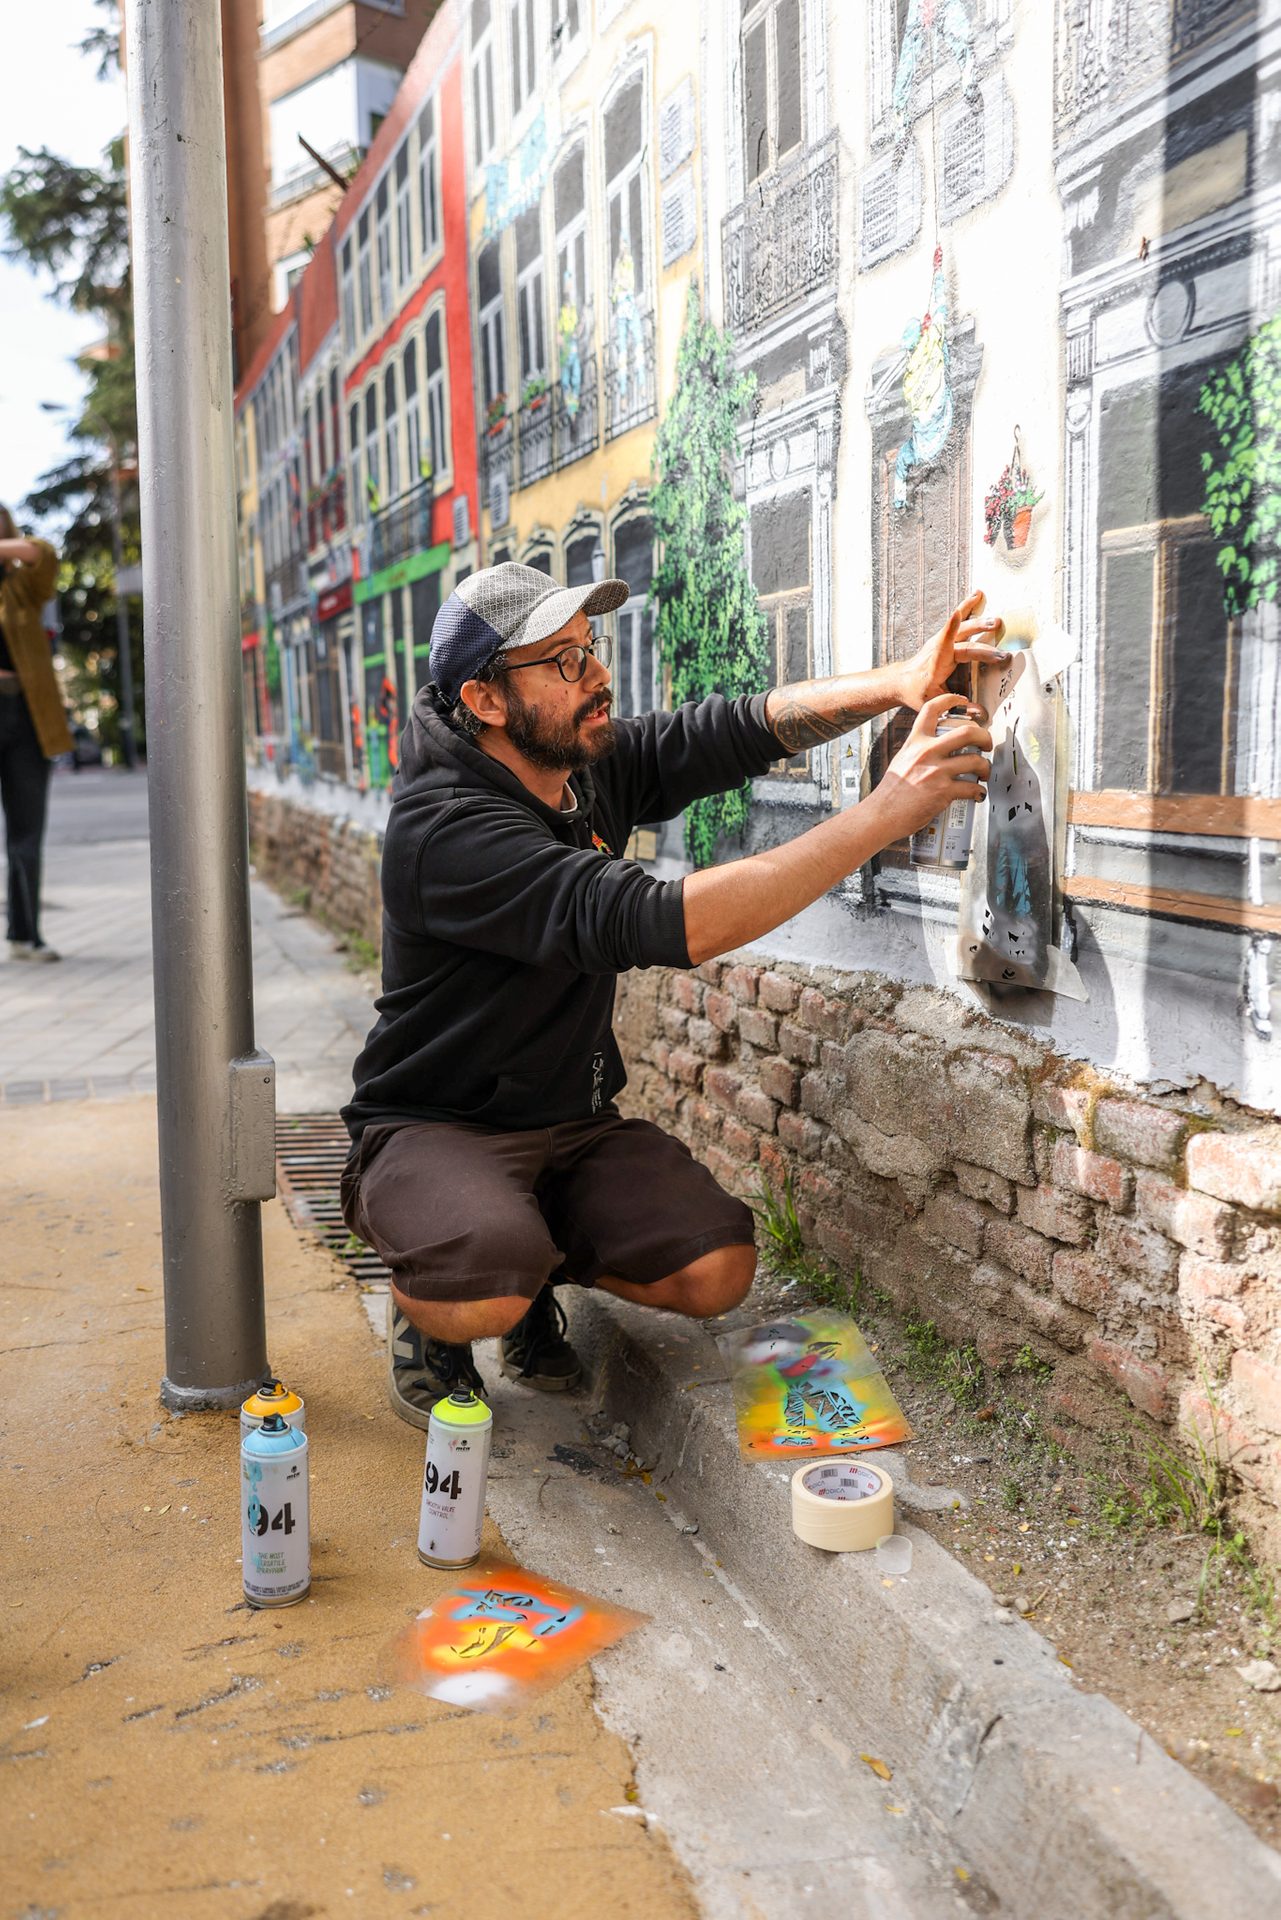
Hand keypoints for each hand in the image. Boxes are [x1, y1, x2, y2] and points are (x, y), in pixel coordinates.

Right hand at [868, 693, 991, 842]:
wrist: (882, 813)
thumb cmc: (891, 792)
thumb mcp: (902, 759)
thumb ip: (920, 751)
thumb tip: (940, 749)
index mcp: (915, 741)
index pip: (932, 709)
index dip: (951, 699)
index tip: (963, 701)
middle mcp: (927, 752)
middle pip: (967, 732)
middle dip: (984, 737)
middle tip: (986, 745)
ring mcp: (936, 771)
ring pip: (975, 761)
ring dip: (985, 767)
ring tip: (983, 773)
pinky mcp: (943, 791)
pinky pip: (972, 788)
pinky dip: (979, 792)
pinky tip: (977, 794)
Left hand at [894, 589, 1004, 711]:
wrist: (901, 681)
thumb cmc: (917, 693)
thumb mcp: (932, 704)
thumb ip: (955, 707)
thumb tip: (980, 713)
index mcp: (934, 667)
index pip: (943, 649)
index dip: (949, 631)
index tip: (956, 615)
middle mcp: (937, 650)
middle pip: (962, 644)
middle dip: (983, 647)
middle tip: (1001, 652)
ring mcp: (940, 641)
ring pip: (962, 629)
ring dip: (980, 624)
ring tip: (997, 620)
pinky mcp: (944, 637)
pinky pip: (959, 621)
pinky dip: (968, 606)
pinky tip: (978, 594)